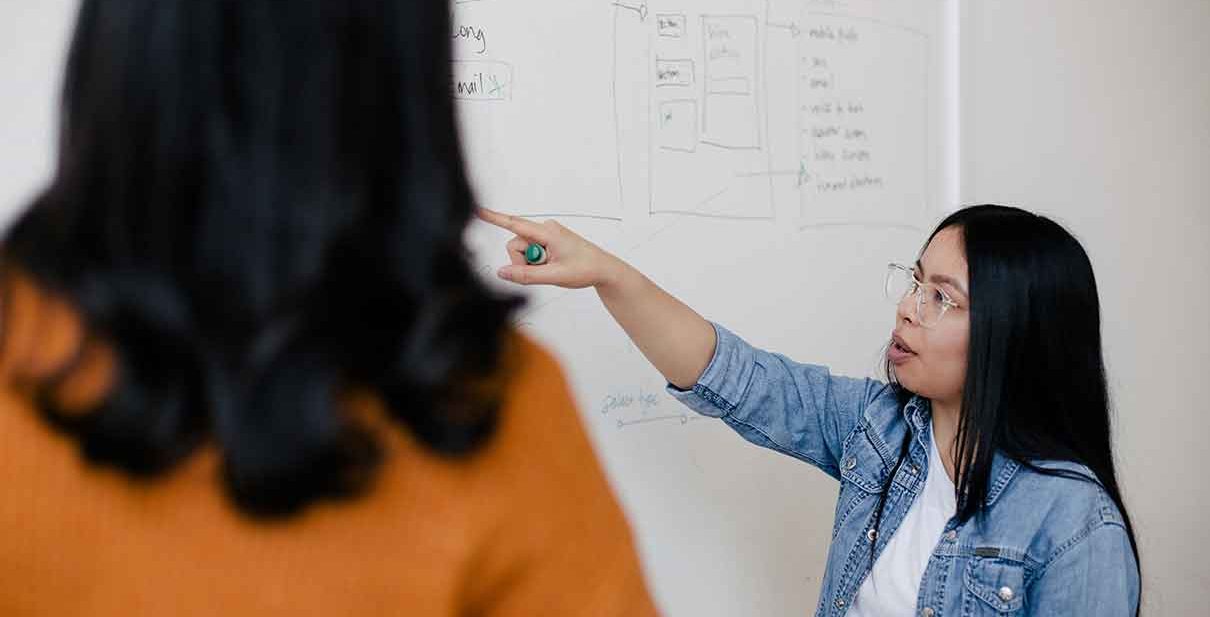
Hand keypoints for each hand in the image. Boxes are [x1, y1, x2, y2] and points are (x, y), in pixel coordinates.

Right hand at [476, 208, 624, 288]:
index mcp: (548, 232)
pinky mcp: (548, 241)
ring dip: (531, 263)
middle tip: (544, 271)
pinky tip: (552, 265)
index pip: (514, 223)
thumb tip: (502, 272)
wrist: (603, 270)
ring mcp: (547, 234)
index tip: (477, 210)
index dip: (494, 218)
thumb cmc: (586, 268)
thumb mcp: (554, 276)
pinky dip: (537, 262)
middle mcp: (545, 229)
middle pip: (516, 244)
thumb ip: (526, 276)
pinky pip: (532, 252)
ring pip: (523, 250)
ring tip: (552, 268)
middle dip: (523, 261)